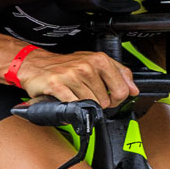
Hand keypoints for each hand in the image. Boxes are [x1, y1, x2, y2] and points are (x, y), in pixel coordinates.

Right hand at [18, 48, 137, 106]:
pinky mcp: (57, 86)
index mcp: (99, 60)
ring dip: (83, 105)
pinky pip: (73, 105)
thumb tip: (134, 89)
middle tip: (86, 95)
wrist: (35, 65)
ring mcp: (71, 75)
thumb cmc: (65, 66)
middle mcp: (86, 66)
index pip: (122, 89)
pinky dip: (71, 108)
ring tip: (74, 95)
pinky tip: (66, 100)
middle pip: (106, 100)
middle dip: (98, 103)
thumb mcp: (94, 63)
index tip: (109, 97)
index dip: (117, 99)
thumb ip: (118, 74)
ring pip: (91, 104)